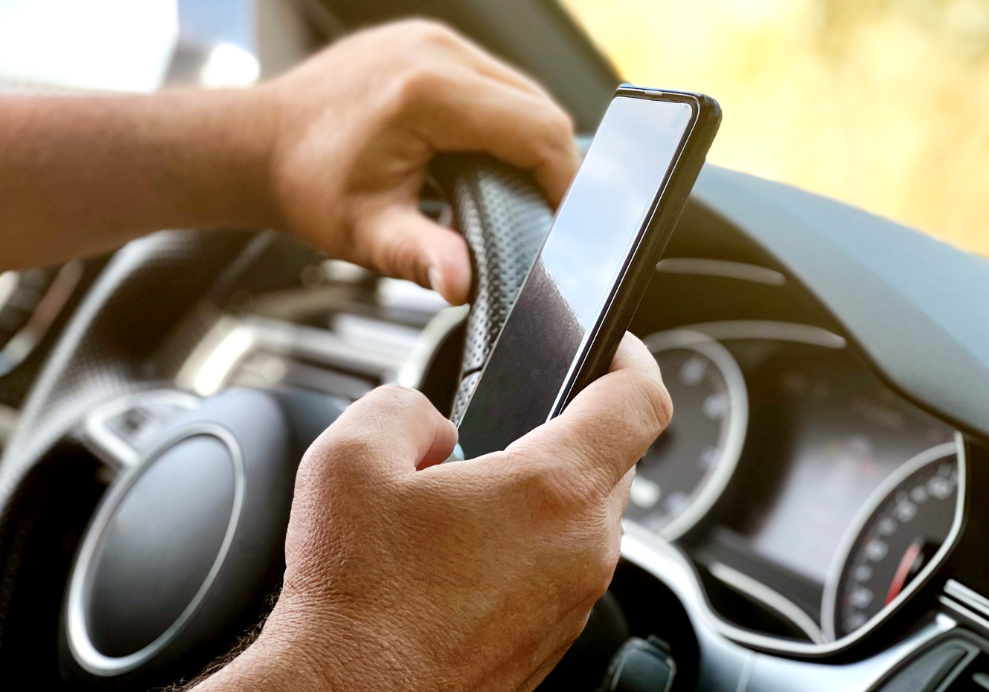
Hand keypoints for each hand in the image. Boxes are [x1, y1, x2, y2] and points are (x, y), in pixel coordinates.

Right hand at [198, 333, 671, 691]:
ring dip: (541, 492)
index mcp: (550, 492)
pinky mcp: (550, 642)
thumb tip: (432, 423)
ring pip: (585, 519)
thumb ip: (405, 408)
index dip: (629, 357)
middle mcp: (580, 551)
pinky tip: (460, 553)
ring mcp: (570, 604)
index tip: (613, 346)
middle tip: (505, 424)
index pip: (637, 402)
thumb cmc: (353, 600)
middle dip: (567, 428)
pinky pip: (560, 569)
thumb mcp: (350, 459)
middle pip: (612, 460)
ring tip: (466, 497)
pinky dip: (528, 546)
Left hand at [258, 20, 577, 304]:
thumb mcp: (367, 232)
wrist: (257, 144)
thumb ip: (421, 259)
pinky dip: (502, 118)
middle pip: (538, 104)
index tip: (568, 221)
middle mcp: (435, 50)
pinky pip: (491, 78)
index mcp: (427, 92)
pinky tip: (486, 156)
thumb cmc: (304, 186)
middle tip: (546, 215)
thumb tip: (463, 285)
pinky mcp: (426, 40)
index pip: (536, 129)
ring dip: (529, 138)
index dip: (565, 179)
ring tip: (517, 191)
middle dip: (552, 162)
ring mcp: (431, 37)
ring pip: (520, 88)